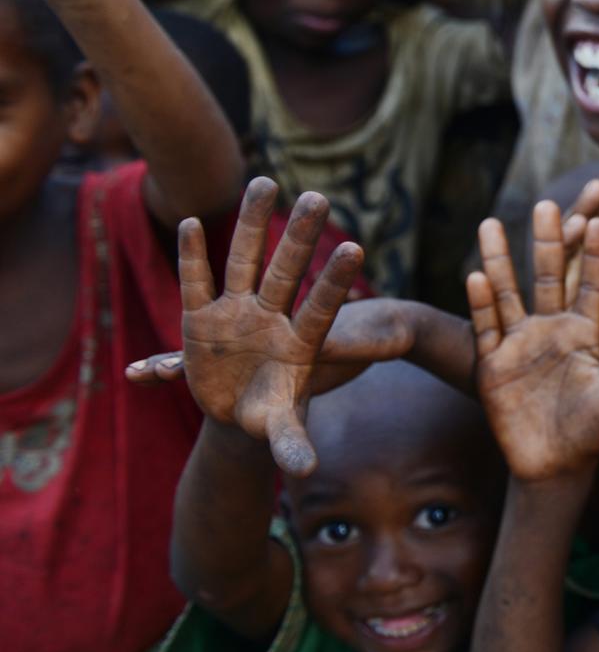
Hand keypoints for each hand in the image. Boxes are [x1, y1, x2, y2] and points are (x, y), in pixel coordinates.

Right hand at [176, 179, 364, 476]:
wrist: (244, 410)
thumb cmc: (274, 414)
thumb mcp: (283, 428)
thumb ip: (292, 443)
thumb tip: (304, 471)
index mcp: (299, 343)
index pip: (322, 307)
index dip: (336, 281)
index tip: (356, 249)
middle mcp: (271, 319)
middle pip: (289, 269)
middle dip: (299, 234)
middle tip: (318, 196)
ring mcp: (236, 314)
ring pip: (245, 259)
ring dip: (252, 222)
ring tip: (263, 180)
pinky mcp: (201, 320)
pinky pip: (196, 282)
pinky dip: (192, 256)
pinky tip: (189, 226)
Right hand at [469, 201, 598, 481]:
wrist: (556, 465)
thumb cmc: (594, 428)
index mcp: (587, 331)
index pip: (593, 284)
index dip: (596, 254)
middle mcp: (553, 328)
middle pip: (549, 277)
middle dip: (549, 242)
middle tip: (547, 203)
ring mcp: (520, 342)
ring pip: (509, 294)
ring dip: (500, 261)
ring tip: (490, 223)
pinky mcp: (493, 362)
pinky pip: (486, 327)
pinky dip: (481, 304)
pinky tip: (475, 276)